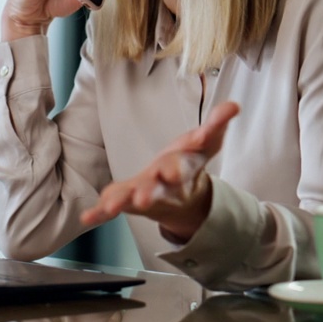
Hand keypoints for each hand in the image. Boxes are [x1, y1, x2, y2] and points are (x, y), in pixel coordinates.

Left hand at [80, 101, 240, 241]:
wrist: (184, 196)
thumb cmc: (189, 161)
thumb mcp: (207, 141)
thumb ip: (217, 124)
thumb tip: (234, 105)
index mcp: (183, 169)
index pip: (181, 168)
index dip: (176, 169)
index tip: (173, 172)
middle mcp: (164, 186)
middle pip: (156, 189)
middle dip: (149, 192)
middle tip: (141, 198)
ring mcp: (145, 195)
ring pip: (133, 200)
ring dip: (121, 202)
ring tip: (109, 207)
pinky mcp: (129, 200)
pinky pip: (112, 206)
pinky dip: (99, 212)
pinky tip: (88, 216)